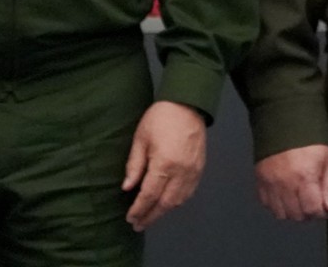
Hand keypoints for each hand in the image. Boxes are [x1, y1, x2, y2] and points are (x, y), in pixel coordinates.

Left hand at [122, 101, 206, 230]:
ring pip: (179, 200)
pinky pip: (189, 191)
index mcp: (164, 164)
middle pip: (165, 203)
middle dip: (151, 216)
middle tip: (138, 224)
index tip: (130, 218)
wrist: (188, 104)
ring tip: (151, 216)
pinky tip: (168, 203)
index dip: (139, 209)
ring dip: (164, 211)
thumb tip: (127, 188)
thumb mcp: (141, 139)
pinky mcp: (200, 167)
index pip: (149, 195)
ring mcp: (193, 171)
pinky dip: (178, 201)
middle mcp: (181, 171)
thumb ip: (134, 166)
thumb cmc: (160, 118)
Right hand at [254, 144, 327, 220]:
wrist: (285, 123)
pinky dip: (278, 205)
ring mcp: (270, 184)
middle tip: (314, 201)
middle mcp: (285, 184)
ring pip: (281, 214)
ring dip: (293, 212)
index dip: (322, 212)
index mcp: (305, 177)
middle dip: (309, 213)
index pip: (312, 210)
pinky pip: (268, 205)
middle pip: (297, 215)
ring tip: (301, 199)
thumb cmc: (311, 140)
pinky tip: (286, 195)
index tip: (326, 206)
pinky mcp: (260, 182)